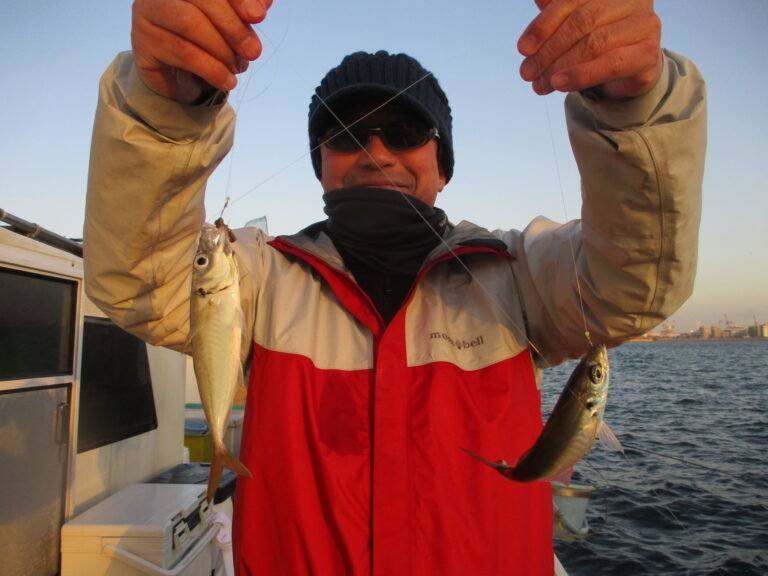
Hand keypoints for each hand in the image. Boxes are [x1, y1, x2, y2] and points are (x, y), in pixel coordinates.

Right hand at [131, 0, 272, 102]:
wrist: (180, 76)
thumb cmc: (208, 42)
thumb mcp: (231, 25)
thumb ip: (246, 11)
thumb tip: (265, 2)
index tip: (259, 16)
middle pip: (202, 0)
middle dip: (233, 26)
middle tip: (253, 51)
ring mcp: (147, 13)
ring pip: (190, 24)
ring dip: (222, 50)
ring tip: (238, 67)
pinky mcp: (143, 42)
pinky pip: (182, 53)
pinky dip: (212, 69)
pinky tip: (227, 81)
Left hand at [518, 0, 661, 99]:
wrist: (629, 69)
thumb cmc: (596, 39)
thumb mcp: (572, 23)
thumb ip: (555, 11)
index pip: (570, 1)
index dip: (543, 25)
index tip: (523, 48)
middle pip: (581, 23)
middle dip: (549, 50)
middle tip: (527, 72)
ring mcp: (644, 24)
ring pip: (594, 44)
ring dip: (560, 66)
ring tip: (540, 83)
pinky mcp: (648, 52)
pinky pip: (611, 64)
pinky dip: (581, 75)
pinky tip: (560, 84)